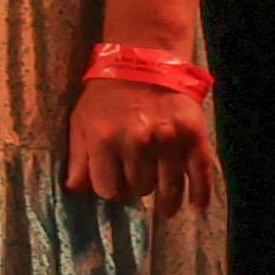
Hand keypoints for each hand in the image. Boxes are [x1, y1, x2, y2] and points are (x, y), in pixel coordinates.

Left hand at [69, 62, 219, 218]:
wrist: (144, 64)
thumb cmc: (106, 97)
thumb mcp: (81, 123)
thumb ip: (78, 158)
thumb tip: (75, 190)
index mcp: (104, 141)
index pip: (107, 188)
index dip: (111, 191)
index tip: (115, 186)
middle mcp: (136, 143)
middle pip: (138, 188)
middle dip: (136, 190)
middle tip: (138, 185)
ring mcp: (168, 141)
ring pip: (166, 186)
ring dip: (166, 201)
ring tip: (166, 209)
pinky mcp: (194, 136)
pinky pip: (200, 173)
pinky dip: (199, 194)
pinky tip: (195, 207)